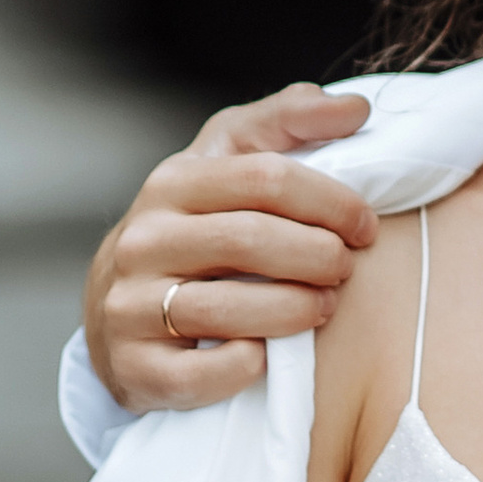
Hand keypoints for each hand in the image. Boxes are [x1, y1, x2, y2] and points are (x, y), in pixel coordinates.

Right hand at [85, 86, 378, 412]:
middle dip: (319, 256)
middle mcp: (143, 241)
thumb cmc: (195, 227)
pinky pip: (203, 373)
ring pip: (228, 309)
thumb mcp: (228, 162)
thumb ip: (288, 123)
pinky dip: (247, 366)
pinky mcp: (134, 368)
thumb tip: (358, 108)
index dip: (331, 201)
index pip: (266, 178)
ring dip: (296, 310)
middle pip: (251, 240)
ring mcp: (130, 306)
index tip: (365, 225)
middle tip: (347, 269)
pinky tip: (267, 355)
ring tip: (324, 306)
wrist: (117, 311)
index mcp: (172, 182)